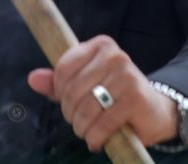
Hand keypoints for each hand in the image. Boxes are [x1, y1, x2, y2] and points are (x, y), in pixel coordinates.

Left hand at [27, 36, 176, 151]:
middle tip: (79, 123)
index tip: (69, 103)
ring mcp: (128, 76)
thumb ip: (58, 82)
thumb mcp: (85, 84)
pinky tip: (97, 140)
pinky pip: (102, 124)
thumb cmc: (114, 96)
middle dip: (70, 114)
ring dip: (81, 128)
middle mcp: (116, 56)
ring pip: (86, 109)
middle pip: (73, 91)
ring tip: (87, 132)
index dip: (60, 93)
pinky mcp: (136, 99)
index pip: (64, 69)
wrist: (154, 111)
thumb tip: (33, 78)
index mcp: (101, 46)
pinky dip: (95, 138)